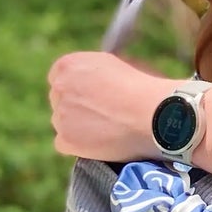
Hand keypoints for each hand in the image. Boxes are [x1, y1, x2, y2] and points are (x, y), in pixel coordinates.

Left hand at [48, 51, 175, 162]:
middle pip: (59, 101)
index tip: (90, 98)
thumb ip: (90, 72)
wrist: (152, 115)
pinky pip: (64, 144)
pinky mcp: (65, 139)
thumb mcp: (112, 65)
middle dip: (75, 108)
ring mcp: (60, 115)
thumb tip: (85, 83)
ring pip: (62, 123)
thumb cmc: (141, 88)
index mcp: (68, 65)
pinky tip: (100, 141)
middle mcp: (59, 87)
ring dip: (77, 127)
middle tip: (101, 116)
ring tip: (106, 129)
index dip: (77, 90)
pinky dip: (79, 146)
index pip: (59, 79)